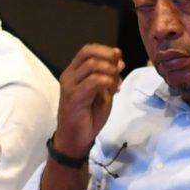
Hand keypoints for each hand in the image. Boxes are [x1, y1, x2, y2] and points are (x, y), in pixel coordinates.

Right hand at [52, 45, 126, 159]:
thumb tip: (120, 61)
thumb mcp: (103, 94)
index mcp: (74, 72)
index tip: (119, 57)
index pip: (87, 50)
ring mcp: (70, 86)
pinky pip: (92, 81)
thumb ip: (110, 78)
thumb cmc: (88, 117)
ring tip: (115, 83)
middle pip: (89, 53)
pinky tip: (112, 89)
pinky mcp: (73, 97)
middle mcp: (69, 76)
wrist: (75, 139)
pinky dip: (106, 82)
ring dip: (109, 71)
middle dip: (108, 58)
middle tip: (119, 69)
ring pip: (92, 66)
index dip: (105, 50)